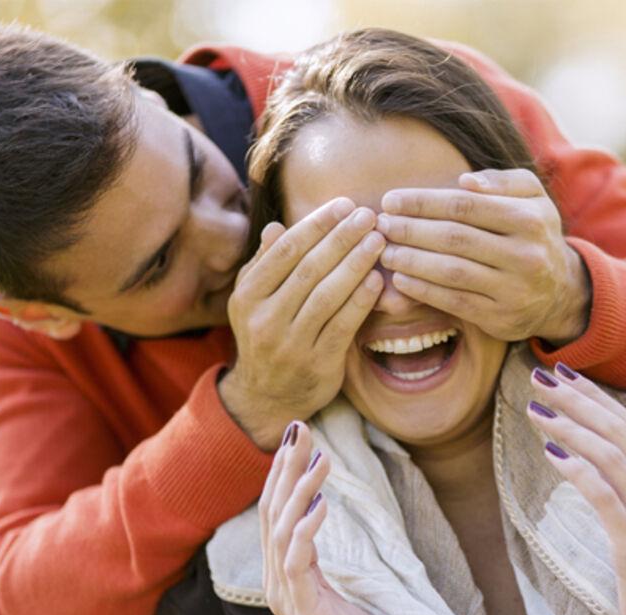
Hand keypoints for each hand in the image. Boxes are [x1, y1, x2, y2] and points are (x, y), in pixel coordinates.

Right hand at [220, 199, 385, 449]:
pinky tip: (378, 281)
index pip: (285, 251)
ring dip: (356, 264)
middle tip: (368, 215)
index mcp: (247, 296)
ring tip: (378, 241)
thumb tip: (275, 227)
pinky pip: (342, 326)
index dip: (317, 224)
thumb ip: (264, 265)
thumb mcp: (252, 302)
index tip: (344, 205)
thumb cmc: (265, 338)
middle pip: (309, 269)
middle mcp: (264, 319)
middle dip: (342, 238)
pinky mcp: (317, 364)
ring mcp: (290, 344)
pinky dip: (361, 301)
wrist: (266, 398)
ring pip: (327, 296)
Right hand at [261, 422, 400, 614]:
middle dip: (285, 468)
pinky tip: (323, 505)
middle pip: (272, 512)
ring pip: (282, 532)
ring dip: (300, 491)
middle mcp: (280, 582)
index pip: (276, 511)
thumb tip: (322, 518)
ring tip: (320, 459)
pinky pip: (299, 565)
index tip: (296, 433)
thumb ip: (324, 560)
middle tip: (300, 427)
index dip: (282, 472)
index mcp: (288, 574)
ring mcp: (290, 599)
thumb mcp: (341, 591)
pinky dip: (306, 531)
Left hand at [377, 169, 589, 344]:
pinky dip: (423, 290)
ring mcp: (514, 289)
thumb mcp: (531, 198)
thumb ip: (502, 182)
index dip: (423, 202)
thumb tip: (464, 181)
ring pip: (452, 272)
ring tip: (385, 251)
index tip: (391, 200)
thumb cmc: (533, 235)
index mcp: (529, 218)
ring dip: (411, 260)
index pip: (465, 206)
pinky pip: (454, 302)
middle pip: (455, 238)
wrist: (560, 292)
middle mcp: (525, 254)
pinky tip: (400, 279)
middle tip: (381, 224)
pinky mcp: (501, 318)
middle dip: (411, 230)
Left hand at [525, 365, 625, 614]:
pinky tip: (551, 454)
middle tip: (540, 377)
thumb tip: (587, 458)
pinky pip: (606, 498)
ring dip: (571, 428)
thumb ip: (625, 491)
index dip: (595, 395)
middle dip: (578, 400)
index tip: (562, 372)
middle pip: (619, 430)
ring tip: (536, 410)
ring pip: (611, 456)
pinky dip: (578, 471)